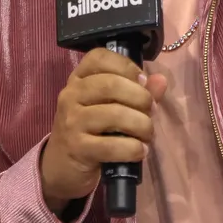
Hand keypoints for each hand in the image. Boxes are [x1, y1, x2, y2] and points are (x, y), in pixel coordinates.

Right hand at [40, 48, 167, 213]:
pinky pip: (112, 145)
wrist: (62, 165)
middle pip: (111, 85)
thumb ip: (137, 91)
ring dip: (141, 124)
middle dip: (141, 97)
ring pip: (114, 114)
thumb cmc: (91, 130)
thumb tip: (161, 80)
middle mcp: (71, 95)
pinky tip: (140, 151)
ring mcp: (72, 121)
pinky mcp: (77, 148)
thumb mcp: (109, 106)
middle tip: (151, 111)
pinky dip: (133, 148)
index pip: (99, 57)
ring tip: (147, 134)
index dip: (127, 66)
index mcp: (78, 79)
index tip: (142, 82)